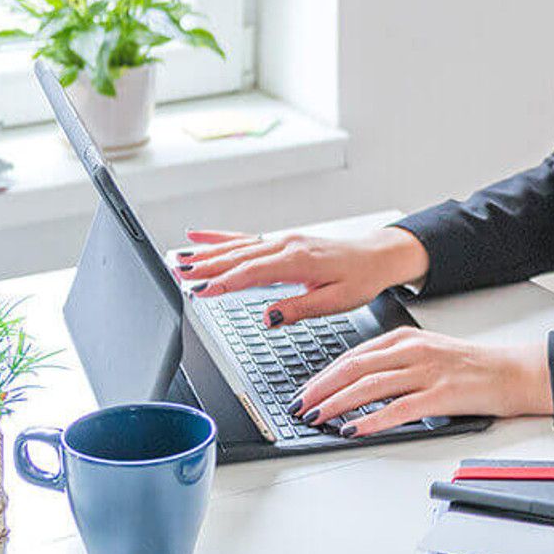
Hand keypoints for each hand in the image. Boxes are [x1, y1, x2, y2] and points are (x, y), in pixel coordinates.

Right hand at [176, 227, 428, 327]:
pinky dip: (221, 237)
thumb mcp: (336, 302)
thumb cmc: (360, 278)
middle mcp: (287, 245)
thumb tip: (268, 317)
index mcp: (299, 260)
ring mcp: (283, 240)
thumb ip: (299, 308)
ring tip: (179, 259)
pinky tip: (199, 237)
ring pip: (238, 246)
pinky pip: (246, 238)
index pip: (253, 272)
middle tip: (177, 273)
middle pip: (239, 256)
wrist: (377, 256)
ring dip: (207, 252)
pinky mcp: (283, 241)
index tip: (200, 290)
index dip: (224, 282)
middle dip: (206, 265)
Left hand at [286, 327, 553, 437]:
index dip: (324, 374)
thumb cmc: (470, 366)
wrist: (512, 371)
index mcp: (404, 337)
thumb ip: (393, 362)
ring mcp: (426, 371)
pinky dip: (372, 420)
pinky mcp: (441, 394)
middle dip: (321, 388)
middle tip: (299, 405)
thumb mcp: (426, 352)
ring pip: (370, 386)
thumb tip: (355, 384)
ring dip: (338, 403)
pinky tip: (355, 430)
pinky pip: (399, 409)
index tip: (304, 391)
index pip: (353, 355)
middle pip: (354, 367)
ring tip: (318, 417)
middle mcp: (412, 350)